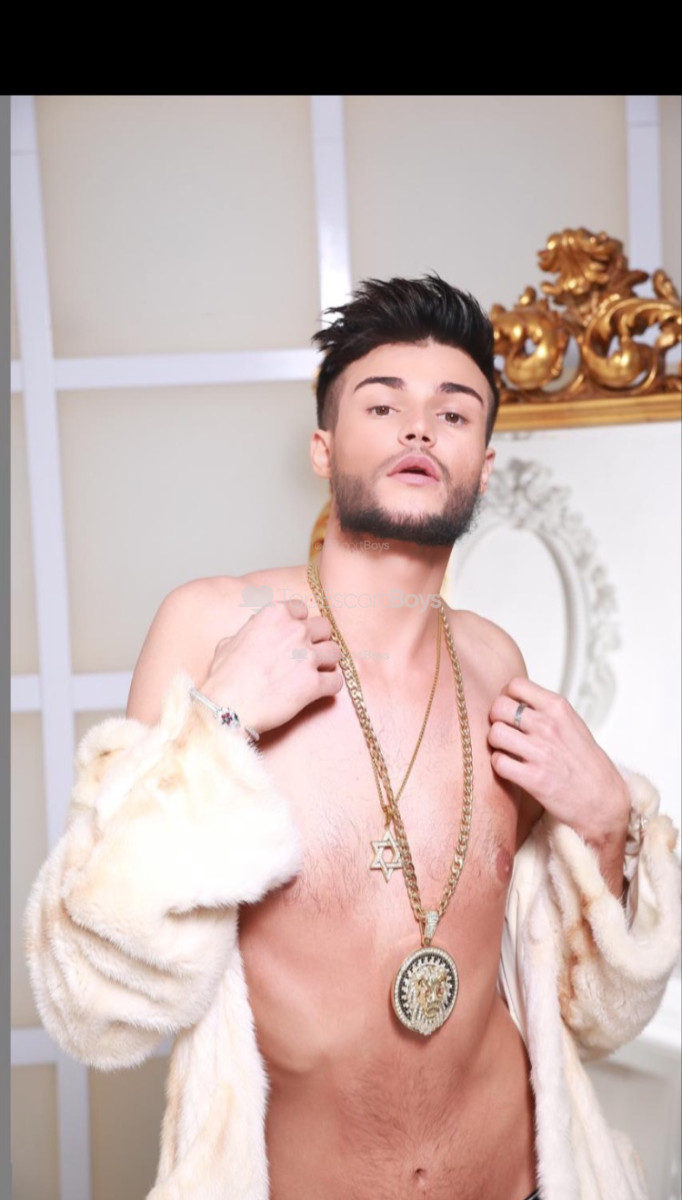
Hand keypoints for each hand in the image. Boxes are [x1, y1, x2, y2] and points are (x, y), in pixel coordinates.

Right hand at [198, 598, 342, 734]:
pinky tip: (319, 690)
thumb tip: (253, 631)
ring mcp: (307, 656)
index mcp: (274, 615)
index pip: (302, 609)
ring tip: (315, 673)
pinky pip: (336, 681)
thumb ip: (249, 632)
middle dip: (318, 640)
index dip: (299, 623)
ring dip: (327, 662)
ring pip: (335, 652)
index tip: (295, 636)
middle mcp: (295, 630)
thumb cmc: (224, 678)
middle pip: (324, 627)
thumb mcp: (229, 642)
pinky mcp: (314, 683)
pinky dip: (330, 686)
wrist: (226, 708)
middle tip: (308, 654)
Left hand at [488, 678, 629, 847]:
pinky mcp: (534, 778)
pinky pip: (498, 762)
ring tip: (507, 750)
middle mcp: (549, 726)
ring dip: (496, 743)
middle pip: (499, 707)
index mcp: (558, 708)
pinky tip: (511, 767)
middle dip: (496, 719)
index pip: (515, 685)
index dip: (505, 696)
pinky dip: (500, 765)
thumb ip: (545, 710)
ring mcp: (541, 752)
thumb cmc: (586, 762)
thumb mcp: (571, 723)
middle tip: (504, 730)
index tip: (509, 709)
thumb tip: (514, 700)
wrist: (604, 799)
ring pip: (495, 734)